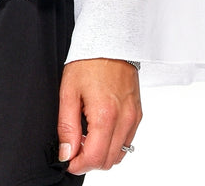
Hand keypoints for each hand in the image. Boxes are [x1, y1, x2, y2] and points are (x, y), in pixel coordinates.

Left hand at [57, 58, 140, 172]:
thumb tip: (66, 153)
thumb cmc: (88, 61)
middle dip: (89, 160)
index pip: (94, 157)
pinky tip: (100, 128)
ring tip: (86, 135)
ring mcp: (134, 117)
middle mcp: (124, 119)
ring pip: (119, 154)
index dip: (78, 165)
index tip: (67, 160)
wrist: (110, 39)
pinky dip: (113, 143)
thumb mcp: (68, 91)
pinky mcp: (138, 113)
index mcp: (105, 114)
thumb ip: (67, 126)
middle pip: (108, 161)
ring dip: (102, 153)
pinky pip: (127, 140)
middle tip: (74, 146)